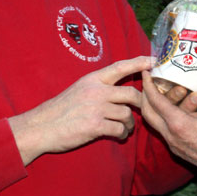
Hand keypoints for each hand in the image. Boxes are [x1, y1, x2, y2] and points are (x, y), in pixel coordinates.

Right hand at [8, 57, 146, 165]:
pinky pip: (119, 129)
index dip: (139, 62)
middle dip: (140, 104)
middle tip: (140, 110)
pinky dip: (122, 134)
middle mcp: (96, 91)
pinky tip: (119, 135)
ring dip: (131, 123)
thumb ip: (98, 87)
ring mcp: (96, 108)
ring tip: (126, 128)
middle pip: (131, 93)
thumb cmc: (60, 109)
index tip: (154, 60)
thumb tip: (120, 92)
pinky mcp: (94, 125)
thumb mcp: (79, 89)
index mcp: (92, 79)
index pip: (121, 67)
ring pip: (127, 113)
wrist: (41, 127)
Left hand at [141, 70, 196, 195]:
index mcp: (179, 124)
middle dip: (144, 96)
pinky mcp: (176, 149)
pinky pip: (163, 130)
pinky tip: (171, 110)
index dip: (148, 84)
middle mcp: (171, 135)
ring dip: (153, 108)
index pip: (155, 101)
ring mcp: (172, 144)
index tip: (146, 72)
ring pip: (154, 123)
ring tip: (157, 93)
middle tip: (147, 82)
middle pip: (147, 113)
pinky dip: (162, 118)